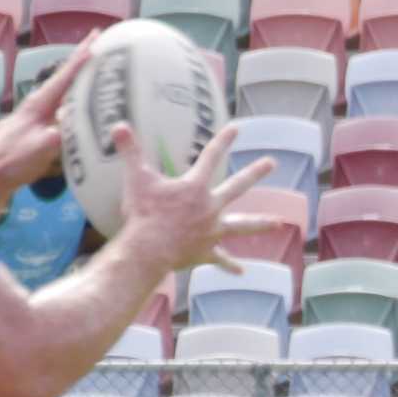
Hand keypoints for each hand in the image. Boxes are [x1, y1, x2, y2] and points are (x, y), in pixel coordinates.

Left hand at [0, 42, 88, 228]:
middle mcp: (40, 105)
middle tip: (102, 47)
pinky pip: (65, 110)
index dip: (81, 57)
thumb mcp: (36, 150)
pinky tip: (86, 106)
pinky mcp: (41, 128)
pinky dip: (78, 103)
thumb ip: (53, 138)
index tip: (96, 38)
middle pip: (66, 79)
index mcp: (39, 104)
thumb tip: (67, 126)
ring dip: (81, 82)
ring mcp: (40, 116)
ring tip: (100, 73)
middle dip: (83, 62)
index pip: (64, 76)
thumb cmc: (11, 161)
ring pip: (66, 93)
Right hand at [112, 122, 274, 277]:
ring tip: (278, 222)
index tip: (237, 128)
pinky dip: (231, 265)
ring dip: (260, 223)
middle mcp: (210, 207)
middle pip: (237, 186)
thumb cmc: (143, 213)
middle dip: (255, 173)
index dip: (223, 141)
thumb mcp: (135, 178)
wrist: (149, 249)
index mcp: (195, 188)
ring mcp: (212, 231)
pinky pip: (221, 259)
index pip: (211, 157)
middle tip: (272, 162)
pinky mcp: (206, 251)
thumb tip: (119, 125)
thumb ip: (130, 151)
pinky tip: (242, 271)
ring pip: (242, 226)